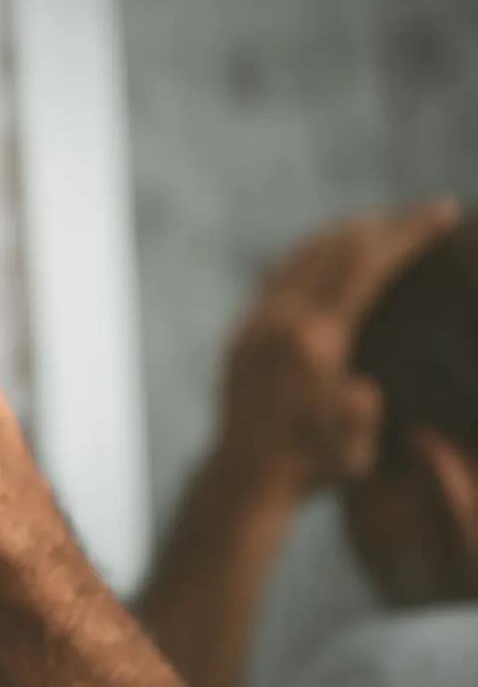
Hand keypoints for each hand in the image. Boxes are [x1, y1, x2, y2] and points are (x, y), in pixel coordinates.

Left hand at [219, 202, 457, 488]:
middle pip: (336, 249)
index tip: (443, 211)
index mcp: (314, 343)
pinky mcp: (242, 330)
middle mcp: (280, 323)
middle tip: (423, 213)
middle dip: (384, 225)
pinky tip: (330, 252)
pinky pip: (276, 274)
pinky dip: (308, 254)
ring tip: (382, 225)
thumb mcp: (349, 454)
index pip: (366, 266)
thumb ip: (359, 420)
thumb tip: (365, 390)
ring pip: (301, 255)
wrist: (247, 475)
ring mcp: (255, 323)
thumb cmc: (312, 466)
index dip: (407, 233)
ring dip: (343, 234)